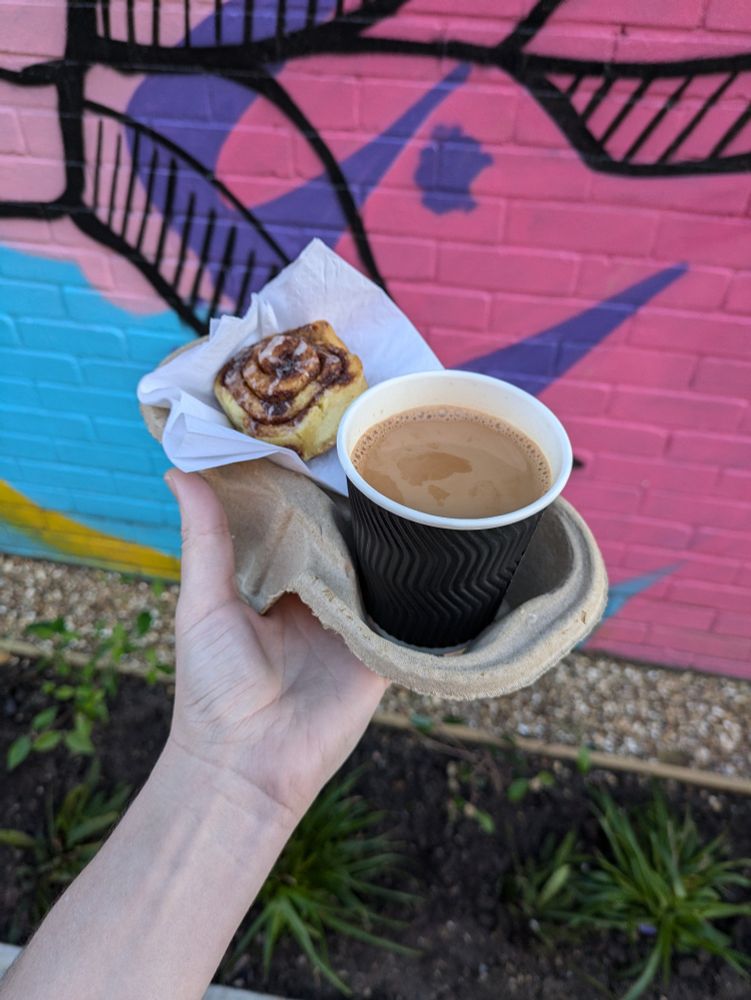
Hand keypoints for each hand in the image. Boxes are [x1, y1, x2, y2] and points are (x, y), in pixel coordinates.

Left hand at [164, 469, 387, 823]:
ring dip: (390, 539)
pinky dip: (416, 586)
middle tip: (374, 450)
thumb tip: (176, 470)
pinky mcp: (381, 651)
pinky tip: (433, 543)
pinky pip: (406, 612)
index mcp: (277, 584)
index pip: (299, 525)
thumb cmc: (213, 686)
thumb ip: (205, 538)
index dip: (306, 489)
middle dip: (354, 507)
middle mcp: (319, 598)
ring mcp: (354, 623)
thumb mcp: (204, 602)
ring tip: (409, 484)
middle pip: (344, 542)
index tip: (317, 439)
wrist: (246, 763)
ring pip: (379, 569)